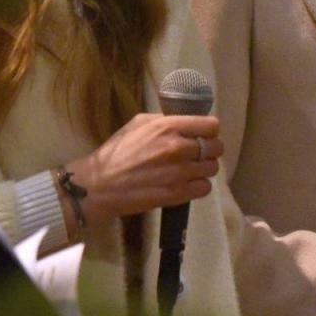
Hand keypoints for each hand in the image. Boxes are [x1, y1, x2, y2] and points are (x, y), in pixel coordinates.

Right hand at [65, 113, 223, 227]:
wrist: (98, 185)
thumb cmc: (116, 152)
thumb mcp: (138, 123)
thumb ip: (165, 120)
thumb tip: (186, 121)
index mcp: (168, 126)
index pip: (211, 125)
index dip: (209, 130)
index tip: (202, 135)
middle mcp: (177, 147)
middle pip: (216, 147)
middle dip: (209, 150)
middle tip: (197, 154)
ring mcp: (179, 172)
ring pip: (212, 168)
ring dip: (204, 169)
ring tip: (190, 170)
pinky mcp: (177, 194)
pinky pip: (205, 188)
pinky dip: (199, 186)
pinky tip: (187, 184)